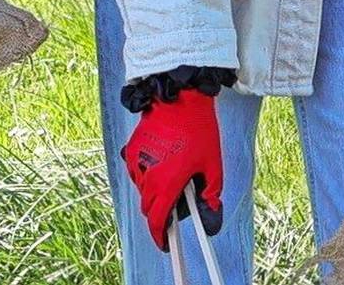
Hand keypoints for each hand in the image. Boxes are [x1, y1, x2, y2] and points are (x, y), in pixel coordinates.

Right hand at [121, 90, 223, 251]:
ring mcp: (136, 161)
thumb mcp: (213, 166)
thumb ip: (211, 195)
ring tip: (173, 177)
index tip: (165, 243)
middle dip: (161, 212)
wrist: (179, 99)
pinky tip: (162, 165)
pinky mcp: (131, 149)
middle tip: (180, 202)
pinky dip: (146, 177)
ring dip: (154, 193)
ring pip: (142, 191)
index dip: (160, 236)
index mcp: (167, 182)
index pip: (157, 220)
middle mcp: (146, 174)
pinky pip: (136, 173)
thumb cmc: (198, 131)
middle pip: (148, 207)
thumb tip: (210, 216)